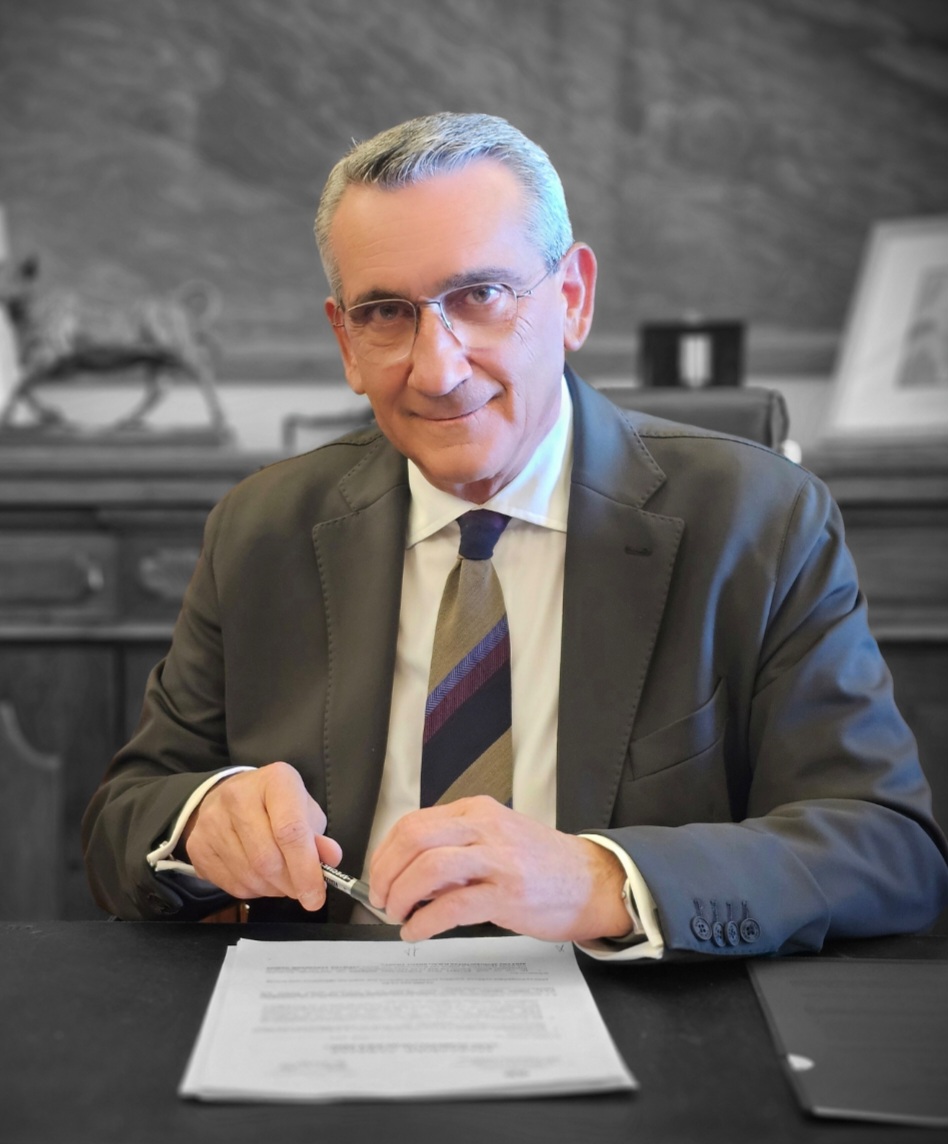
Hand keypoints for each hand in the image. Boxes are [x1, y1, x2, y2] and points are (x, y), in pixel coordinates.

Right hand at [181, 761, 342, 910]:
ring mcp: (211, 821)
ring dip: (272, 889)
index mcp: (275, 781)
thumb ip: (318, 837)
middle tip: (302, 889)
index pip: (291, 831)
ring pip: (249, 876)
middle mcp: (238, 796)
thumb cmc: (276, 805)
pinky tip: (260, 878)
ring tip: (282, 880)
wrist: (229, 795)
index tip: (316, 896)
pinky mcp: (197, 845)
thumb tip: (331, 858)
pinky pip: (230, 884)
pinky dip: (252, 891)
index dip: (306, 869)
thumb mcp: (304, 810)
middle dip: (290, 884)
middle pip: (267, 859)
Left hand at [368, 795, 630, 942]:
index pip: (413, 823)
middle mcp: (485, 828)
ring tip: (397, 914)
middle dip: (386, 872)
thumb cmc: (542, 864)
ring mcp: (498, 860)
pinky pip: (452, 906)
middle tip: (381, 897)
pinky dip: (425, 921)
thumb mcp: (496, 838)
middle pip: (414, 840)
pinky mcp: (507, 894)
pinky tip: (417, 931)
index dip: (386, 853)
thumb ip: (456, 847)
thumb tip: (409, 873)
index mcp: (477, 811)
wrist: (592, 882)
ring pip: (429, 868)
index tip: (378, 875)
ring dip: (402, 895)